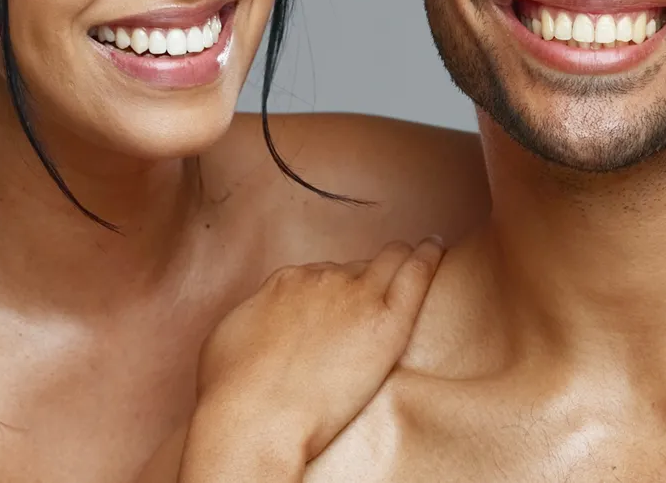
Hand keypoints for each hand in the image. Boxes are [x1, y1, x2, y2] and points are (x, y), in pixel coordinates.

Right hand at [177, 238, 445, 479]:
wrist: (255, 416)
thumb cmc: (231, 391)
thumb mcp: (229, 342)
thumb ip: (254, 323)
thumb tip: (264, 326)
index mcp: (285, 283)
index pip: (320, 276)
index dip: (332, 290)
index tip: (339, 304)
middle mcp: (321, 280)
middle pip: (355, 269)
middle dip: (365, 278)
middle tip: (375, 295)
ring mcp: (356, 296)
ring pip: (388, 262)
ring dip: (400, 260)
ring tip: (417, 257)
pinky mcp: (387, 321)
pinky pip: (415, 275)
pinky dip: (428, 256)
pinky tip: (436, 248)